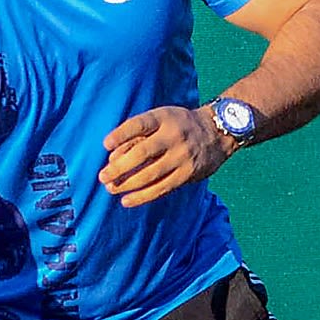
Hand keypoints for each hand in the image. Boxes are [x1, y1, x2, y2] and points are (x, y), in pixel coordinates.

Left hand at [98, 104, 230, 207]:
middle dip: (120, 167)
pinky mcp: (187, 174)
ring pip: (150, 174)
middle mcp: (174, 136)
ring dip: (128, 184)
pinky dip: (143, 196)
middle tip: (102, 176)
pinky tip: (127, 201)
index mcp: (165, 118)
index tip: (105, 144)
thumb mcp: (163, 117)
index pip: (140, 124)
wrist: (217, 133)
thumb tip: (112, 156)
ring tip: (110, 188)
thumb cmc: (179, 125)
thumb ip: (140, 132)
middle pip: (143, 152)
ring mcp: (182, 156)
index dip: (122, 134)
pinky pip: (162, 188)